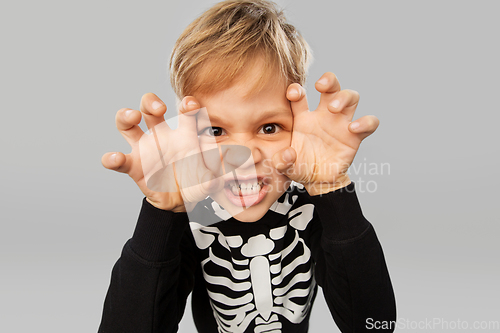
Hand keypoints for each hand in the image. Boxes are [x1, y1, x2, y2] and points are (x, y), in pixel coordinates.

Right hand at [101, 93, 222, 210]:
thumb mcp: (212, 177)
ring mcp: (144, 148)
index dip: (187, 104)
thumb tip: (225, 169)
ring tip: (132, 116)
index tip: (191, 103)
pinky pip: (119, 160)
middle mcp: (161, 135)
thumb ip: (219, 172)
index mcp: (184, 133)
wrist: (181, 202)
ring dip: (126, 115)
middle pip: (149, 107)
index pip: (184, 112)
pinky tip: (114, 158)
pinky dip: (112, 158)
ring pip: (127, 123)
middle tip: (160, 108)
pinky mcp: (133, 166)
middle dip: (151, 101)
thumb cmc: (197, 181)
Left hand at [272, 72, 378, 194]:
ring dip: (344, 96)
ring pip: (351, 97)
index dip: (296, 90)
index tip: (293, 93)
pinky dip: (365, 122)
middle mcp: (323, 116)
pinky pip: (368, 123)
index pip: (300, 95)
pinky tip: (353, 128)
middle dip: (329, 80)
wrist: (318, 181)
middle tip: (320, 86)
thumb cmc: (300, 167)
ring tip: (333, 108)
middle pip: (331, 87)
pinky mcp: (355, 136)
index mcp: (303, 118)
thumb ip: (281, 161)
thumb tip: (288, 154)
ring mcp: (340, 124)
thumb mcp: (284, 166)